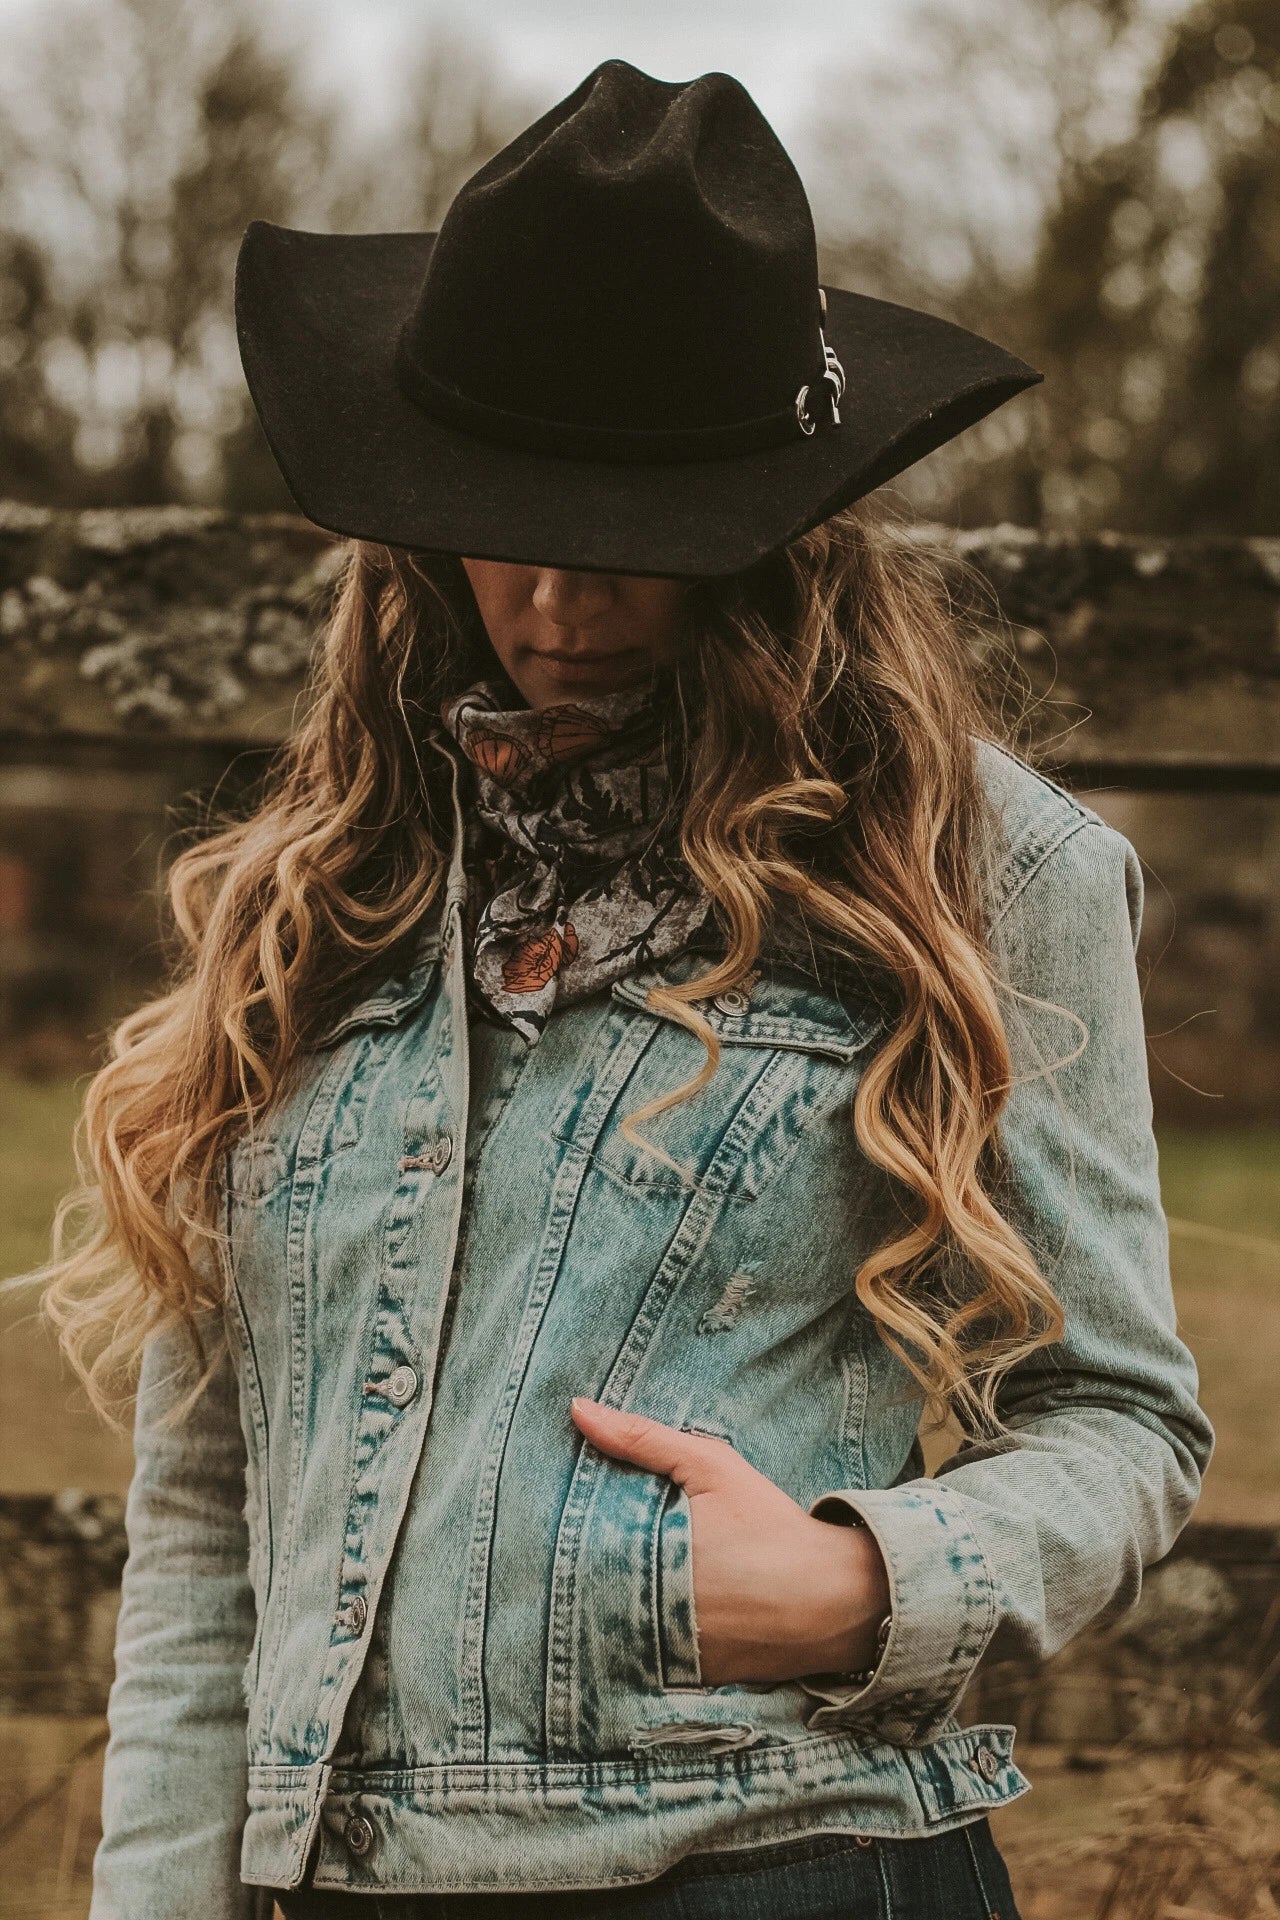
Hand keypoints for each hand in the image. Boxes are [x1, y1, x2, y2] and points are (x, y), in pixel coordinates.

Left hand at [570, 1398, 891, 1686]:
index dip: (553, 1535)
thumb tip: (577, 1408)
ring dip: (594, 1611)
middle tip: (548, 1558)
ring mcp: (663, 1652)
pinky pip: (638, 1662)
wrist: (835, 1599)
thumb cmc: (770, 1526)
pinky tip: (627, 1623)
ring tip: (580, 1591)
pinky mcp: (684, 1681)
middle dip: (568, 1574)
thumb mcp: (712, 1468)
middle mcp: (646, 1611)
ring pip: (605, 1629)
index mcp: (644, 1554)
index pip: (570, 1546)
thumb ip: (642, 1438)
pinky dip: (631, 1642)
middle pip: (582, 1591)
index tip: (537, 1521)